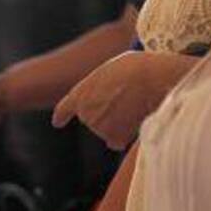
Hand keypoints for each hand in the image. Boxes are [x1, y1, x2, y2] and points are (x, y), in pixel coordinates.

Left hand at [53, 51, 184, 149]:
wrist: (153, 80)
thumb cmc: (137, 68)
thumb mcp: (112, 69)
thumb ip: (103, 85)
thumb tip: (109, 96)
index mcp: (80, 94)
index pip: (65, 108)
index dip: (62, 116)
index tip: (58, 122)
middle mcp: (85, 113)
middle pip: (94, 120)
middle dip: (108, 113)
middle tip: (128, 98)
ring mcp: (98, 127)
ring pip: (108, 131)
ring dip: (119, 122)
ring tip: (136, 104)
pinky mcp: (114, 137)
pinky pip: (117, 142)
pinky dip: (125, 137)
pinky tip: (135, 125)